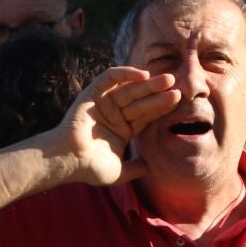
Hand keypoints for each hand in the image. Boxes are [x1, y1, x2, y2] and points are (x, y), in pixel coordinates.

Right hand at [52, 66, 178, 186]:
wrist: (67, 159)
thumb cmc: (88, 168)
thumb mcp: (118, 172)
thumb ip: (134, 169)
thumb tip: (149, 169)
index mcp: (121, 131)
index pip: (145, 116)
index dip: (161, 108)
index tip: (178, 101)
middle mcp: (113, 115)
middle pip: (140, 101)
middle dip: (158, 93)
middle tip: (177, 86)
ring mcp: (103, 103)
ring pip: (129, 89)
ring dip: (147, 84)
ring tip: (167, 79)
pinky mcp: (91, 93)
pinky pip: (109, 78)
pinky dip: (125, 73)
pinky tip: (142, 74)